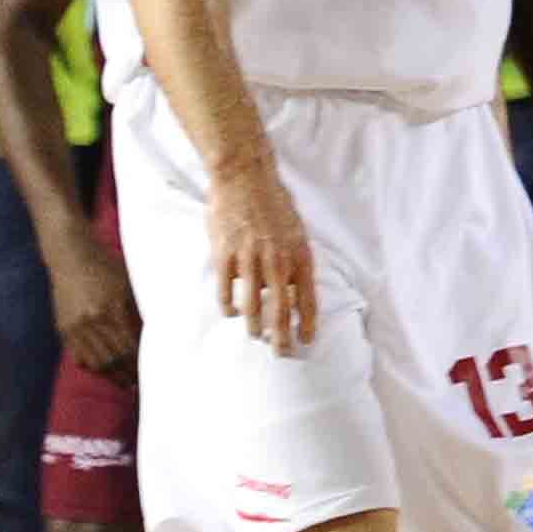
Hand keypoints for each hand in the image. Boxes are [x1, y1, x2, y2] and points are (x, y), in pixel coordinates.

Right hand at [49, 237, 140, 377]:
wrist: (71, 256)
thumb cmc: (106, 266)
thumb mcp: (129, 284)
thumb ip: (139, 310)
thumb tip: (158, 334)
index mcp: (112, 308)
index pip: (130, 347)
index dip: (141, 363)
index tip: (153, 371)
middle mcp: (92, 320)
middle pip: (113, 359)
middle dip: (128, 374)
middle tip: (141, 383)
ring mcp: (75, 326)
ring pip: (95, 362)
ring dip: (111, 375)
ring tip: (125, 382)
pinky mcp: (63, 329)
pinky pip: (78, 356)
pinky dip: (92, 366)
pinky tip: (104, 371)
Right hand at [211, 167, 320, 353]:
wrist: (245, 178)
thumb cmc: (274, 203)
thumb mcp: (296, 231)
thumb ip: (295, 260)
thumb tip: (293, 289)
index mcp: (299, 254)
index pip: (307, 299)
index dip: (308, 323)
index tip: (307, 340)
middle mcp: (276, 261)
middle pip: (280, 310)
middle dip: (282, 337)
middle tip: (282, 353)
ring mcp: (249, 259)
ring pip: (251, 306)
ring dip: (255, 327)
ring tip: (256, 336)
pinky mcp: (224, 256)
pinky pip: (226, 291)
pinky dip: (228, 307)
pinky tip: (230, 313)